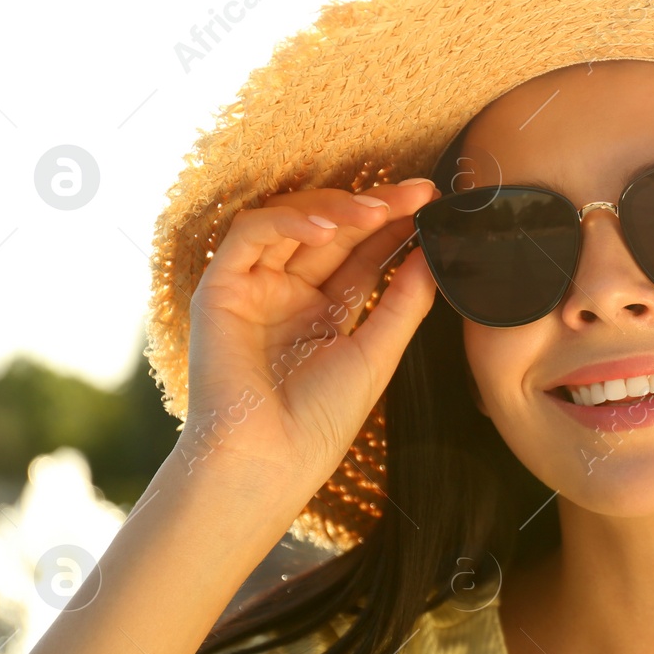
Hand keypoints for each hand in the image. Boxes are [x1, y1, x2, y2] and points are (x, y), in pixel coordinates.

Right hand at [175, 178, 439, 491]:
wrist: (268, 461)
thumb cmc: (319, 422)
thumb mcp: (376, 353)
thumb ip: (403, 302)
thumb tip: (434, 254)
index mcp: (323, 314)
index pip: (362, 255)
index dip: (395, 228)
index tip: (433, 205)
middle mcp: (287, 296)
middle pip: (332, 233)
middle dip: (375, 207)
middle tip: (417, 192)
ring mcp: (253, 289)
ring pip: (291, 222)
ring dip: (336, 208)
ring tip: (379, 210)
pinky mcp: (220, 289)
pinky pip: (248, 234)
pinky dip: (287, 222)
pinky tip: (326, 227)